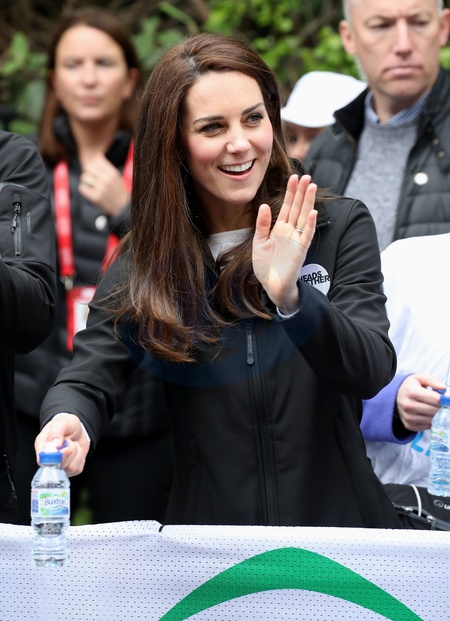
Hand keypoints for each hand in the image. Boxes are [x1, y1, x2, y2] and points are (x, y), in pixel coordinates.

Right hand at [35, 414, 89, 475]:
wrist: (78, 430)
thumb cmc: (67, 425)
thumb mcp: (63, 421)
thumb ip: (57, 430)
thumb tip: (55, 444)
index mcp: (42, 445)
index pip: (42, 459)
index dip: (54, 457)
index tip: (64, 449)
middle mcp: (48, 458)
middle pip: (58, 466)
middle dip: (69, 451)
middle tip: (69, 440)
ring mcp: (59, 466)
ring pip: (70, 468)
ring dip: (76, 453)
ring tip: (72, 443)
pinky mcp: (69, 469)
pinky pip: (77, 469)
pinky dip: (81, 457)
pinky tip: (77, 450)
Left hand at [79, 153, 128, 216]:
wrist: (123, 207)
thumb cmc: (118, 190)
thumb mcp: (115, 176)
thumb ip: (106, 166)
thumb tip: (97, 155)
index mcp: (112, 173)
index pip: (96, 161)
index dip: (93, 164)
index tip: (94, 169)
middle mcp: (106, 180)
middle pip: (88, 167)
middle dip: (88, 171)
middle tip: (90, 176)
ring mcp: (101, 189)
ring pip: (84, 177)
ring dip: (85, 180)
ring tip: (90, 184)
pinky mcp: (95, 198)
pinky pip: (82, 188)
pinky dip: (84, 188)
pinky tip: (89, 190)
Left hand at [252, 174, 316, 313]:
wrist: (272, 286)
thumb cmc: (266, 267)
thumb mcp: (259, 243)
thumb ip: (262, 225)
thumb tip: (265, 206)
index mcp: (279, 229)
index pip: (287, 207)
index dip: (290, 192)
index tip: (293, 177)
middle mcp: (290, 232)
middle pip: (297, 208)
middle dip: (301, 192)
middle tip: (305, 175)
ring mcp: (297, 240)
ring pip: (304, 217)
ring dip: (308, 202)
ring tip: (311, 186)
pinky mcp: (301, 250)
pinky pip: (307, 235)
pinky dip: (310, 224)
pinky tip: (313, 212)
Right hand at [396, 374, 445, 430]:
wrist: (396, 397)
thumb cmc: (411, 386)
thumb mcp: (420, 378)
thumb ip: (433, 381)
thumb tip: (444, 388)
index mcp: (411, 392)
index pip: (436, 400)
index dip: (445, 400)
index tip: (446, 399)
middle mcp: (408, 406)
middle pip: (435, 410)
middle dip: (442, 407)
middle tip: (442, 404)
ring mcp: (408, 417)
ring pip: (432, 419)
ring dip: (437, 415)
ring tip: (434, 408)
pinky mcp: (409, 425)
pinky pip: (427, 426)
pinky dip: (430, 421)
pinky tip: (428, 414)